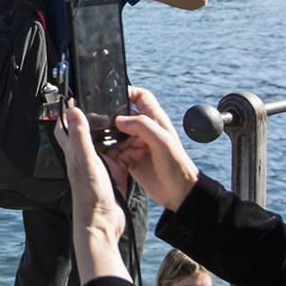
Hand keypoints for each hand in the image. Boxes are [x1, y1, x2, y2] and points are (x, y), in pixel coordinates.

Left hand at [53, 102, 126, 240]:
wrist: (102, 225)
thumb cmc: (89, 197)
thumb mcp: (86, 161)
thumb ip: (80, 136)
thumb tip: (72, 110)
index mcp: (75, 153)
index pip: (66, 127)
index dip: (69, 111)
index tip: (74, 95)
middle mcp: (86, 158)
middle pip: (92, 133)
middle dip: (101, 120)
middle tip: (111, 105)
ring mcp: (101, 167)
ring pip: (110, 143)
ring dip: (120, 134)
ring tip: (130, 121)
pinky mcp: (114, 175)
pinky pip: (123, 157)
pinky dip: (131, 149)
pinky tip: (139, 143)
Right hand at [102, 86, 198, 211]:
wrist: (180, 194)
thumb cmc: (177, 167)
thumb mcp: (162, 142)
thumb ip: (142, 126)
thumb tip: (119, 120)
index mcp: (155, 120)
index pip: (140, 96)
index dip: (127, 92)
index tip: (111, 96)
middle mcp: (145, 131)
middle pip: (123, 115)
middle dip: (112, 118)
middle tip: (105, 126)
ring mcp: (137, 145)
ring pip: (117, 134)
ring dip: (111, 138)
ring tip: (111, 145)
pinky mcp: (131, 159)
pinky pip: (115, 151)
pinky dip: (111, 153)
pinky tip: (110, 157)